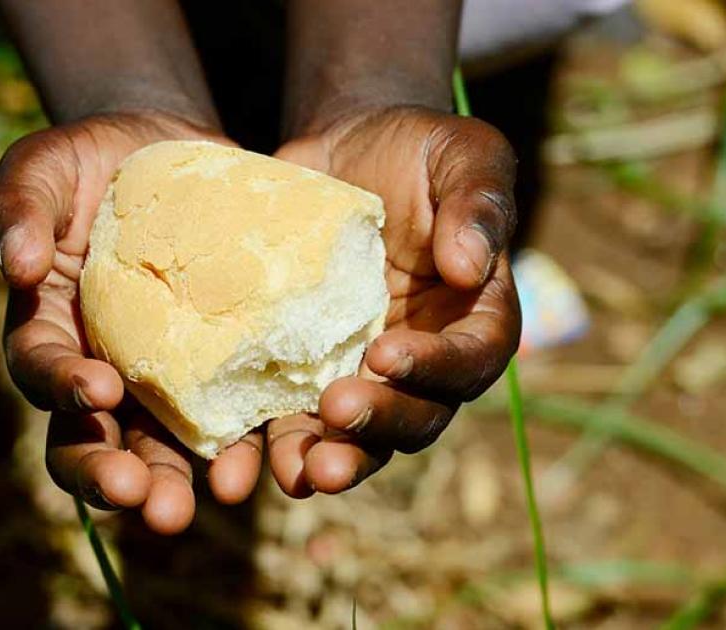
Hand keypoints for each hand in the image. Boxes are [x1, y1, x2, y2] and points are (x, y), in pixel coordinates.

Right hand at [0, 111, 262, 533]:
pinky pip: (235, 415)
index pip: (43, 372)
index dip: (63, 389)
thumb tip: (13, 263)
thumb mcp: (44, 167)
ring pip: (163, 448)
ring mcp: (163, 379)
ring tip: (216, 499)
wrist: (170, 153)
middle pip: (94, 441)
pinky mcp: (223, 367)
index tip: (97, 391)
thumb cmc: (92, 161)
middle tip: (146, 500)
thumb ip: (17, 207)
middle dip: (115, 477)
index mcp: (49, 331)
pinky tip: (278, 458)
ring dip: (182, 481)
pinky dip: (252, 442)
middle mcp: (100, 372)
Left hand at [268, 106, 521, 496]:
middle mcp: (425, 358)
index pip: (471, 358)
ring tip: (302, 474)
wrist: (342, 150)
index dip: (435, 368)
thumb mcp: (461, 152)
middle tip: (337, 418)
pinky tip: (247, 459)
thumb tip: (471, 267)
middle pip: (417, 414)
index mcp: (474, 315)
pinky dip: (278, 442)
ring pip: (360, 436)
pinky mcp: (308, 370)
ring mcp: (365, 372)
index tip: (385, 354)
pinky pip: (297, 417)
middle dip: (380, 427)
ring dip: (334, 460)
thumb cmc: (415, 148)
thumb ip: (478, 201)